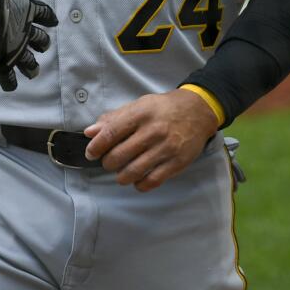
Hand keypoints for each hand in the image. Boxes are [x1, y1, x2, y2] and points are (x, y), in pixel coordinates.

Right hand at [0, 0, 58, 90]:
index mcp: (27, 10)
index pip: (44, 14)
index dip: (49, 17)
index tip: (54, 21)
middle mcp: (25, 32)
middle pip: (40, 41)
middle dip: (42, 44)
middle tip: (42, 47)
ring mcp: (14, 50)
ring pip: (29, 63)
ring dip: (32, 67)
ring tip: (34, 71)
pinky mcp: (1, 64)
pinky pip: (8, 79)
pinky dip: (9, 82)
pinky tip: (10, 85)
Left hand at [83, 88, 220, 191]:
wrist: (198, 111)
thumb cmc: (163, 108)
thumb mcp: (139, 105)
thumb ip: (114, 118)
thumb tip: (90, 132)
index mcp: (140, 114)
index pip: (111, 133)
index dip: (96, 146)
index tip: (91, 153)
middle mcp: (153, 131)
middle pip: (119, 155)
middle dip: (108, 163)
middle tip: (109, 162)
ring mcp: (166, 148)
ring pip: (134, 171)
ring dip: (121, 176)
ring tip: (121, 173)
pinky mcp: (177, 163)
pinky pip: (152, 181)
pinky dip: (140, 185)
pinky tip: (137, 180)